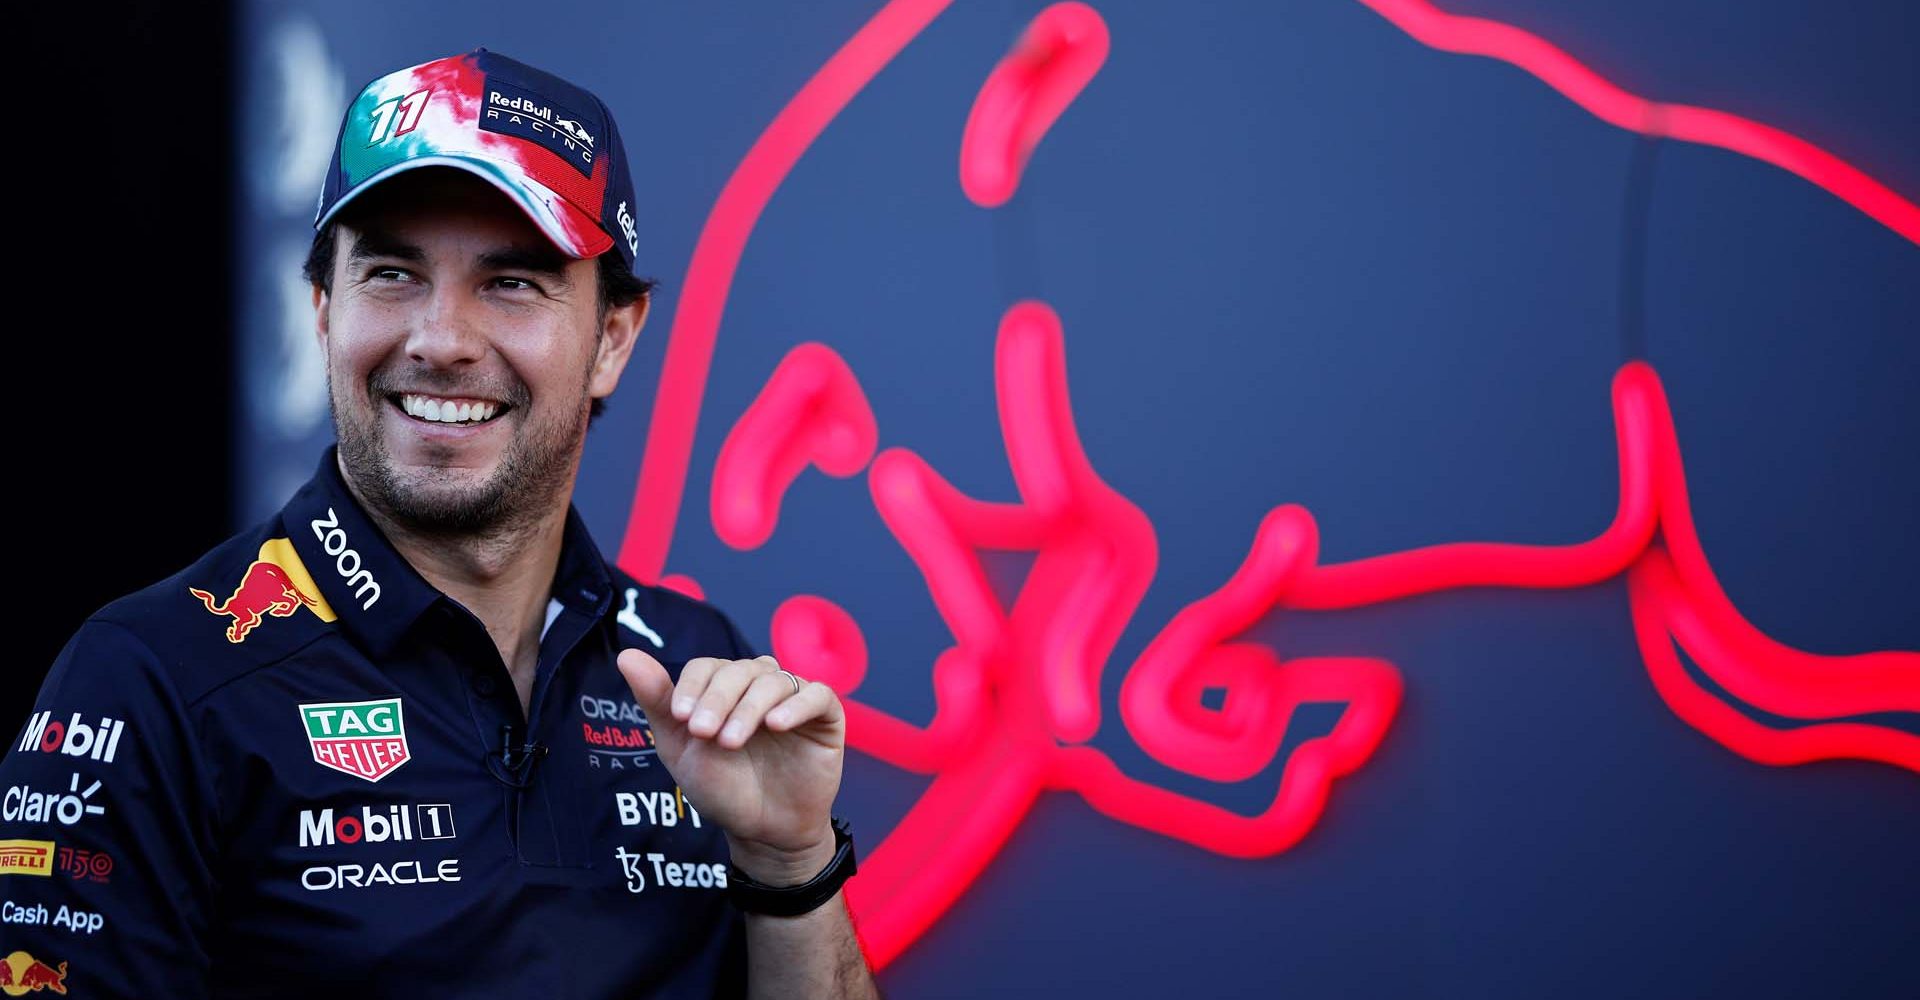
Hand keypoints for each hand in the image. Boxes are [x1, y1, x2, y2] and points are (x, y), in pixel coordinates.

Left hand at [617, 649, 844, 883]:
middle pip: (739, 669)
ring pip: (775, 679)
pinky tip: (776, 724)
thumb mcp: (682, 749)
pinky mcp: (826, 717)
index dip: (693, 686)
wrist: (763, 832)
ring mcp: (794, 700)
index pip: (708, 667)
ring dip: (749, 706)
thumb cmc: (722, 789)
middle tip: (704, 733)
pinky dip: (796, 704)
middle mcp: (760, 687)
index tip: (680, 718)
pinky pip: (818, 695)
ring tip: (732, 741)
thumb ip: (659, 702)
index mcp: (725, 690)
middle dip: (718, 698)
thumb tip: (626, 655)